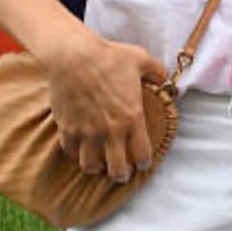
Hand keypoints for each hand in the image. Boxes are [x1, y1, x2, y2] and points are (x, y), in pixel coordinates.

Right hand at [43, 34, 167, 182]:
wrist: (74, 56)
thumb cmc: (109, 57)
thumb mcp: (141, 59)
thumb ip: (156, 71)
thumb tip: (164, 77)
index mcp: (132, 118)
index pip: (142, 154)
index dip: (144, 161)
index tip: (142, 161)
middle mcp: (111, 131)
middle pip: (117, 170)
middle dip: (121, 174)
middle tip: (121, 171)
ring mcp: (87, 132)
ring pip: (91, 166)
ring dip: (96, 167)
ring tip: (98, 163)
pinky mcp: (67, 129)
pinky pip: (71, 152)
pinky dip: (75, 153)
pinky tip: (79, 148)